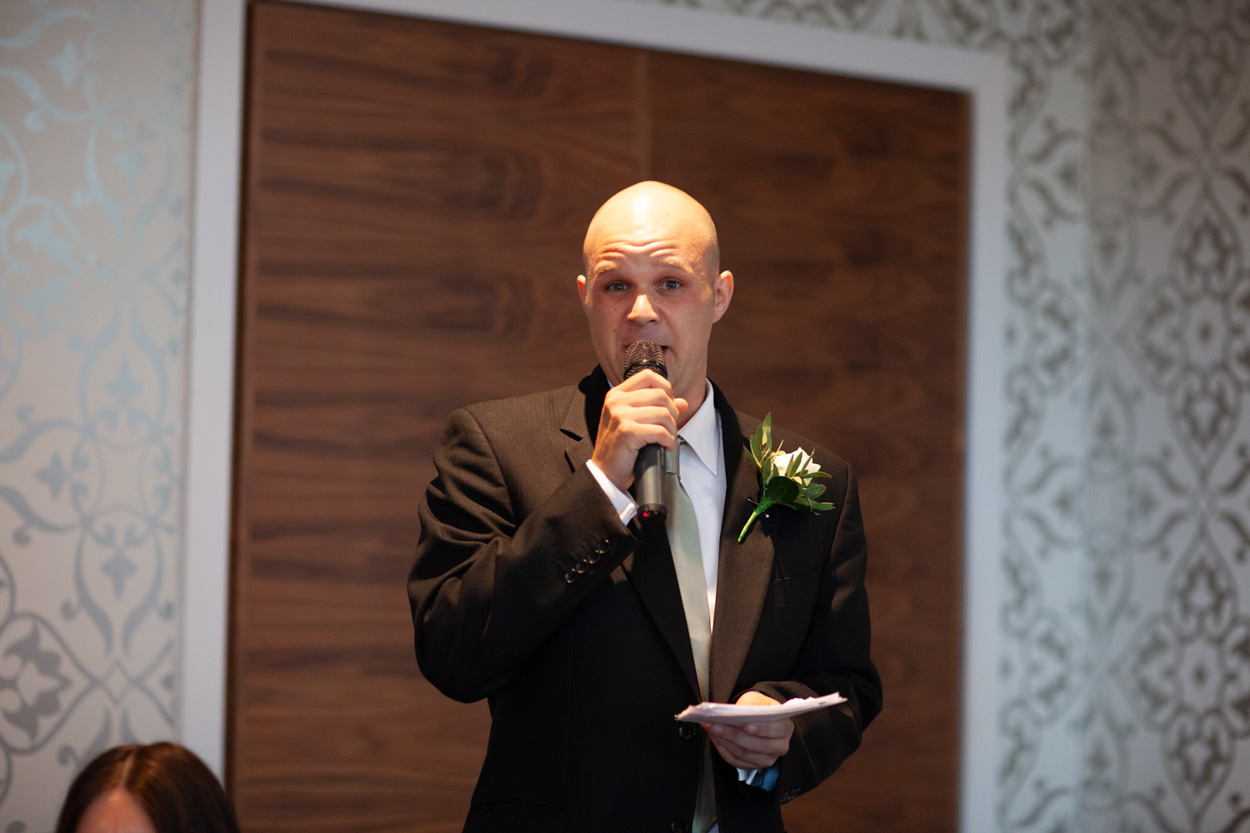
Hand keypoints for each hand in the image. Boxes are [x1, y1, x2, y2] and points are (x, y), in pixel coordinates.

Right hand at [591, 370, 687, 490]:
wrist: (606, 473)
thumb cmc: (621, 449)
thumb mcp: (636, 422)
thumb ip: (657, 408)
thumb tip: (683, 402)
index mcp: (617, 395)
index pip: (648, 376)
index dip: (665, 389)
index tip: (668, 407)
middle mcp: (616, 401)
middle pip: (660, 395)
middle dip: (672, 413)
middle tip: (669, 429)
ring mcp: (620, 415)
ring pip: (664, 413)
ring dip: (672, 429)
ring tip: (666, 440)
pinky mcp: (627, 432)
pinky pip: (660, 431)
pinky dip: (668, 441)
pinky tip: (664, 447)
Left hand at [703, 691, 792, 769]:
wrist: (758, 719)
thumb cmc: (759, 708)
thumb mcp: (758, 699)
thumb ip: (750, 704)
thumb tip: (735, 712)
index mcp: (784, 728)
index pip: (777, 730)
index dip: (762, 729)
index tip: (745, 725)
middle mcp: (779, 746)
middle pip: (758, 745)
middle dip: (734, 735)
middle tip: (717, 725)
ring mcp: (766, 759)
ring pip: (744, 755)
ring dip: (725, 741)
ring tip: (712, 729)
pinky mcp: (753, 765)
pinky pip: (736, 761)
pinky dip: (723, 749)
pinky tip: (715, 738)